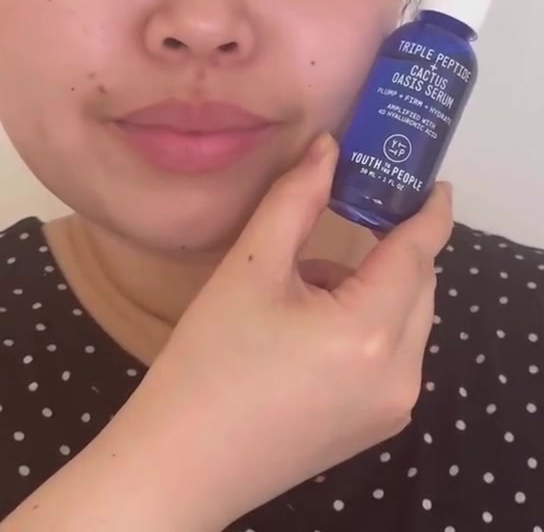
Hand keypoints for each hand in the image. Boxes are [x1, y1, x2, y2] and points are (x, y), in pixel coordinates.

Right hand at [123, 133, 452, 529]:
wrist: (182, 464)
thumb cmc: (210, 360)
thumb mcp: (250, 269)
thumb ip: (296, 199)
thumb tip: (329, 148)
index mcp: (371, 333)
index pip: (418, 253)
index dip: (429, 210)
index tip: (430, 177)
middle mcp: (401, 375)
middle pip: (418, 287)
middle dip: (393, 246)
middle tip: (356, 207)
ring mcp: (393, 407)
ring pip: (406, 320)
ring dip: (375, 286)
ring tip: (306, 280)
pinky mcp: (376, 426)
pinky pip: (392, 354)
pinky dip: (368, 323)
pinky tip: (310, 326)